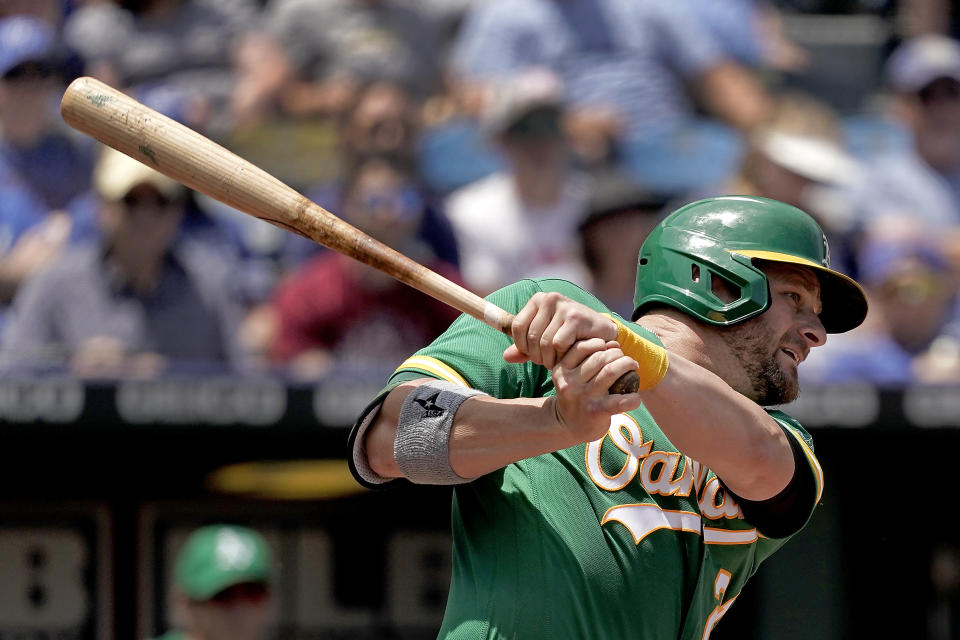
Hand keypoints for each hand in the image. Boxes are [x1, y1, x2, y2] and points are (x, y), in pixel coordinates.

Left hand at [503, 292, 618, 368]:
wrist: (602, 333)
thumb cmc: (570, 336)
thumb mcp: (544, 339)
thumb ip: (524, 348)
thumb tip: (506, 357)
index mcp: (538, 299)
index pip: (517, 326)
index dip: (522, 346)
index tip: (534, 354)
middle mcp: (550, 298)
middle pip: (531, 337)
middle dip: (538, 356)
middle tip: (549, 361)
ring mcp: (563, 307)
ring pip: (544, 343)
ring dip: (550, 358)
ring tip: (558, 360)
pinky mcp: (576, 318)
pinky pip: (558, 344)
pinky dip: (562, 356)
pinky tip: (569, 356)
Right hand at [548, 337, 641, 441]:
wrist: (567, 426)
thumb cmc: (575, 395)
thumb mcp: (571, 375)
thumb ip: (587, 357)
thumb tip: (614, 343)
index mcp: (561, 370)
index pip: (582, 347)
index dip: (600, 343)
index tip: (610, 347)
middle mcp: (569, 383)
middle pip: (599, 357)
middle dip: (617, 353)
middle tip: (625, 359)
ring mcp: (583, 398)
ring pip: (611, 371)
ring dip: (627, 365)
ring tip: (633, 367)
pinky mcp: (597, 412)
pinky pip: (621, 400)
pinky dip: (633, 397)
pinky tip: (635, 397)